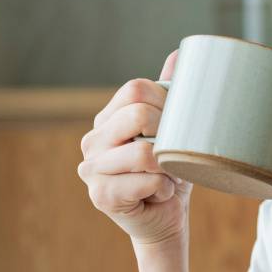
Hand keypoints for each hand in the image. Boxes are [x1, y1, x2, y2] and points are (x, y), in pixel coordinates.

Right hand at [77, 50, 193, 247]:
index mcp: (107, 118)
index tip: (178, 125)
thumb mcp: (174, 129)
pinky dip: (164, 188)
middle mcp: (92, 140)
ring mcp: (91, 168)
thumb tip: (181, 52)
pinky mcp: (100, 195)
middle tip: (173, 154)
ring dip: (169, 167)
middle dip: (169, 135)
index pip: (136, 89)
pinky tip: (159, 194)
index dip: (167, 103)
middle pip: (138, 114)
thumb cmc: (171, 172)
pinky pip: (146, 181)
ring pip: (144, 152)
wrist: (167, 219)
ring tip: (166, 176)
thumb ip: (170, 92)